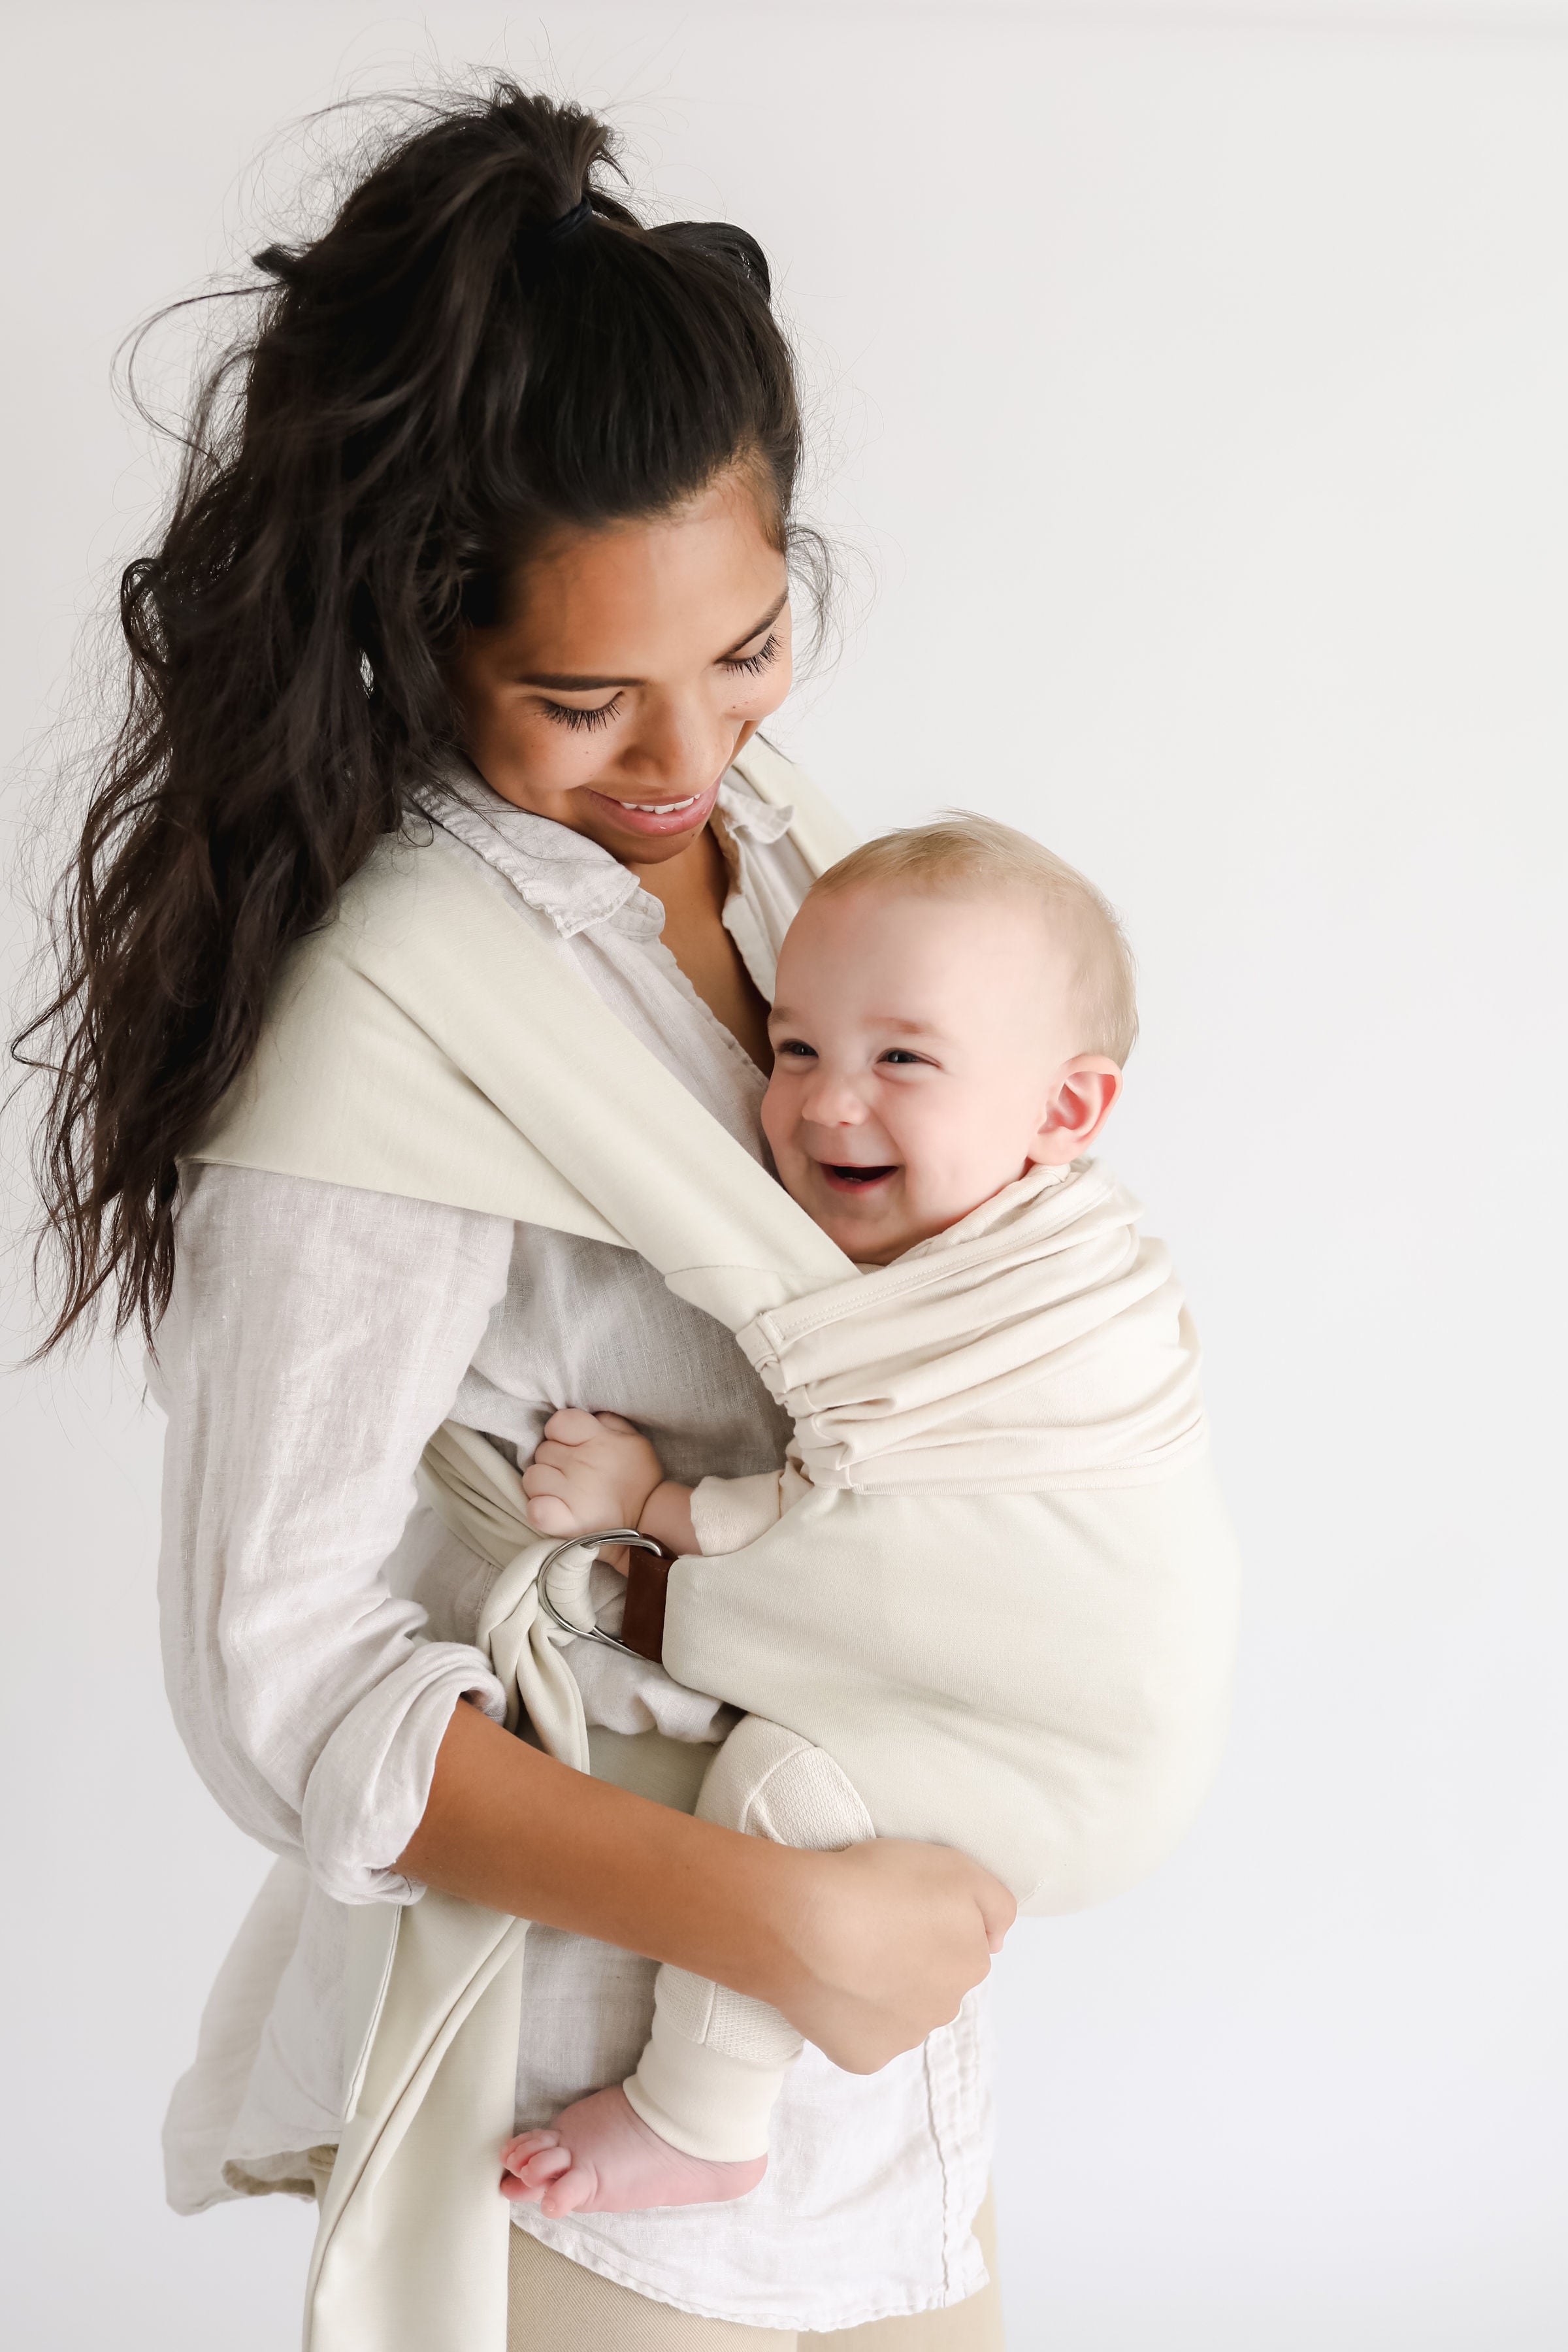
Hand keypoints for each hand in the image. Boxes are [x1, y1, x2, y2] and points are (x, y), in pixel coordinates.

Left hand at [521, 1408, 664, 1538]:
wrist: (651, 1521)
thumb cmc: (641, 1478)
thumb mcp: (633, 1439)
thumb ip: (608, 1423)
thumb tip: (589, 1417)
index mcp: (597, 1439)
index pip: (558, 1422)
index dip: (559, 1432)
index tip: (570, 1445)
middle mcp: (581, 1463)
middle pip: (543, 1451)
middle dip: (553, 1459)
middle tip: (571, 1473)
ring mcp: (571, 1493)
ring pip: (533, 1477)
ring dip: (542, 1484)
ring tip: (561, 1492)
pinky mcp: (566, 1522)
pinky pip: (536, 1510)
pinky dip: (539, 1509)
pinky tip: (552, 1509)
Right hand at [762, 1839, 1015, 2073]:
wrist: (803, 1926)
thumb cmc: (876, 1885)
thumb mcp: (954, 1865)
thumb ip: (995, 1903)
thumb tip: (997, 1942)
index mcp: (970, 1962)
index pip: (961, 1945)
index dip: (930, 1922)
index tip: (899, 1906)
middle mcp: (946, 2008)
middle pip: (934, 1983)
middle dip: (911, 1961)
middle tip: (872, 1929)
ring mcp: (905, 2038)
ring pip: (901, 2013)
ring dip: (882, 1991)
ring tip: (845, 1955)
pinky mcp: (865, 2058)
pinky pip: (864, 2038)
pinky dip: (851, 2018)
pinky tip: (832, 1989)